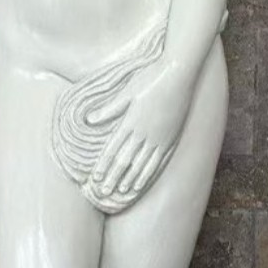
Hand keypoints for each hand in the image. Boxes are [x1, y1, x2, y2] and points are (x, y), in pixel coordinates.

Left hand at [88, 59, 193, 198]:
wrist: (178, 74)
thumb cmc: (151, 78)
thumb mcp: (127, 91)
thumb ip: (109, 109)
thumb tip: (89, 120)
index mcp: (131, 122)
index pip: (113, 149)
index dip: (103, 165)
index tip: (95, 179)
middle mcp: (144, 134)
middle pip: (126, 161)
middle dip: (114, 178)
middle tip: (104, 193)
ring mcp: (159, 138)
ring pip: (142, 165)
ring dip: (130, 179)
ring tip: (122, 191)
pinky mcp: (171, 138)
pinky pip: (158, 162)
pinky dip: (148, 174)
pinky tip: (142, 183)